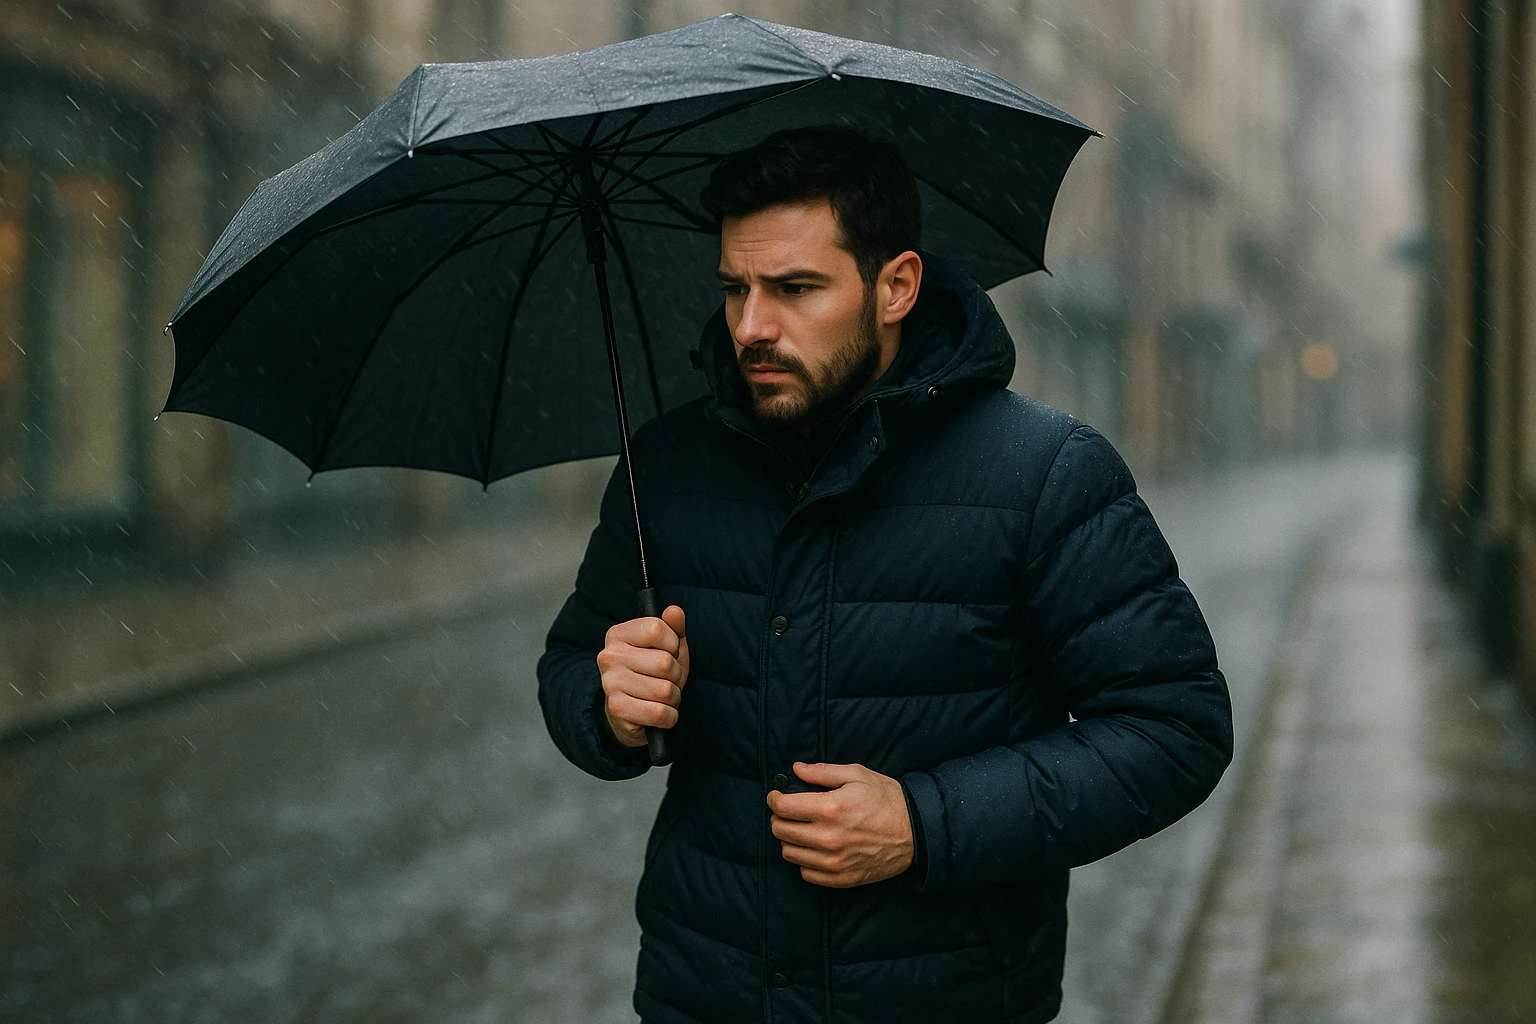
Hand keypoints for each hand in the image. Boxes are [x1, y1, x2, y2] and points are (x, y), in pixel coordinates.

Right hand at [597, 605, 688, 747]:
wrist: (628, 713)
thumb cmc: (651, 675)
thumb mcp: (666, 647)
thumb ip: (673, 627)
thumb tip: (674, 611)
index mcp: (618, 635)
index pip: (657, 628)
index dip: (673, 644)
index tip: (669, 652)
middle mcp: (609, 656)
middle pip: (665, 662)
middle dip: (677, 676)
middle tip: (667, 680)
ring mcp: (611, 683)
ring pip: (665, 690)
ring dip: (673, 698)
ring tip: (662, 697)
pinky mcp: (617, 709)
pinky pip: (660, 713)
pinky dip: (669, 716)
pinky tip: (660, 713)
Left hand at [766, 761, 913, 886]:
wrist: (916, 832)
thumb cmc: (887, 799)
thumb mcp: (857, 775)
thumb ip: (822, 772)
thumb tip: (796, 769)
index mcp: (831, 808)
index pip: (783, 807)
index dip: (774, 798)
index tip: (777, 795)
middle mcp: (828, 838)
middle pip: (781, 830)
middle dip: (779, 817)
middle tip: (788, 811)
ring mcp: (834, 862)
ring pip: (789, 853)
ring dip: (790, 839)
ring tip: (802, 829)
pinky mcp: (841, 878)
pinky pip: (805, 873)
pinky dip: (805, 860)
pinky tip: (815, 848)